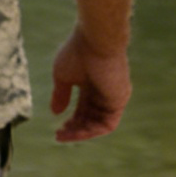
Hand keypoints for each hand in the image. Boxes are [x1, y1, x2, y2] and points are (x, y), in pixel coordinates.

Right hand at [50, 27, 131, 142]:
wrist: (96, 41)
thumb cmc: (77, 53)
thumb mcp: (63, 77)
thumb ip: (60, 95)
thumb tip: (56, 113)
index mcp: (91, 85)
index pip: (83, 109)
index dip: (71, 121)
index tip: (57, 128)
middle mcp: (104, 92)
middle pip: (90, 118)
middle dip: (75, 130)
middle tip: (59, 135)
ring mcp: (113, 97)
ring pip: (99, 124)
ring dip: (82, 133)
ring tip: (64, 135)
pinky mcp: (119, 100)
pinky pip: (108, 124)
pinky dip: (92, 131)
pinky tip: (77, 132)